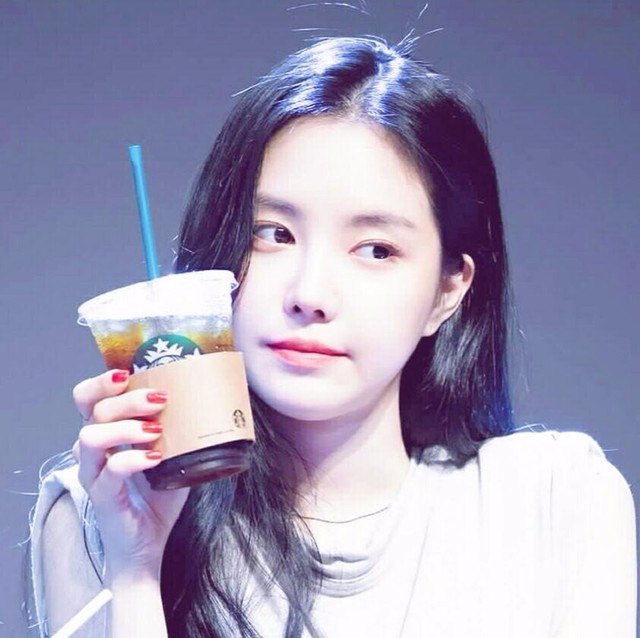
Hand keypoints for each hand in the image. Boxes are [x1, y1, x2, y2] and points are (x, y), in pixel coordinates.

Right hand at [73, 369, 188, 580]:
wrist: (148, 543)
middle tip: (159, 400)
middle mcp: (93, 451)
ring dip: (126, 427)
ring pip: (91, 438)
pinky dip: (133, 459)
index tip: (126, 373)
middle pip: (94, 411)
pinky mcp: (102, 497)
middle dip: (126, 399)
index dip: (101, 383)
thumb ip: (179, 428)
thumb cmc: (157, 495)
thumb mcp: (171, 453)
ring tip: (155, 430)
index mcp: (106, 433)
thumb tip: (212, 398)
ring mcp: (94, 474)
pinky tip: (155, 457)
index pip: (87, 399)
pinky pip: (109, 471)